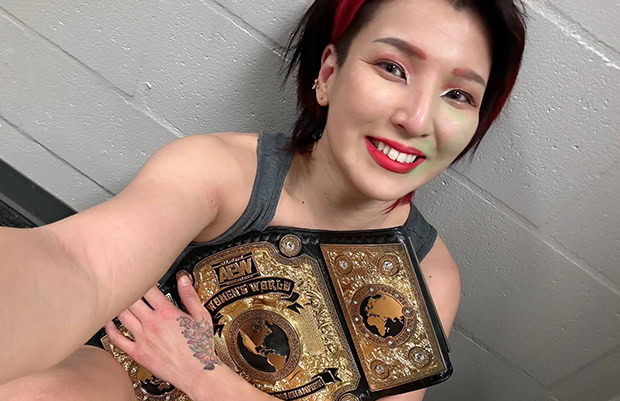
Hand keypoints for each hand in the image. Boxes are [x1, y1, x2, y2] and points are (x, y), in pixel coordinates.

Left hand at [105, 274, 220, 393]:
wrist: (196, 372)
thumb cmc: (200, 346)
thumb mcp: (201, 316)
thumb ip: (190, 296)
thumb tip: (183, 279)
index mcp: (167, 313)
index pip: (148, 289)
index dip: (144, 279)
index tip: (144, 275)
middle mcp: (151, 324)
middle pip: (131, 300)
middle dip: (127, 290)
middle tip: (124, 283)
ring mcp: (142, 338)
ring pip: (122, 316)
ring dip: (118, 306)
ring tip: (116, 299)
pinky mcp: (137, 353)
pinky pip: (117, 339)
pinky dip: (110, 329)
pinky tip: (109, 322)